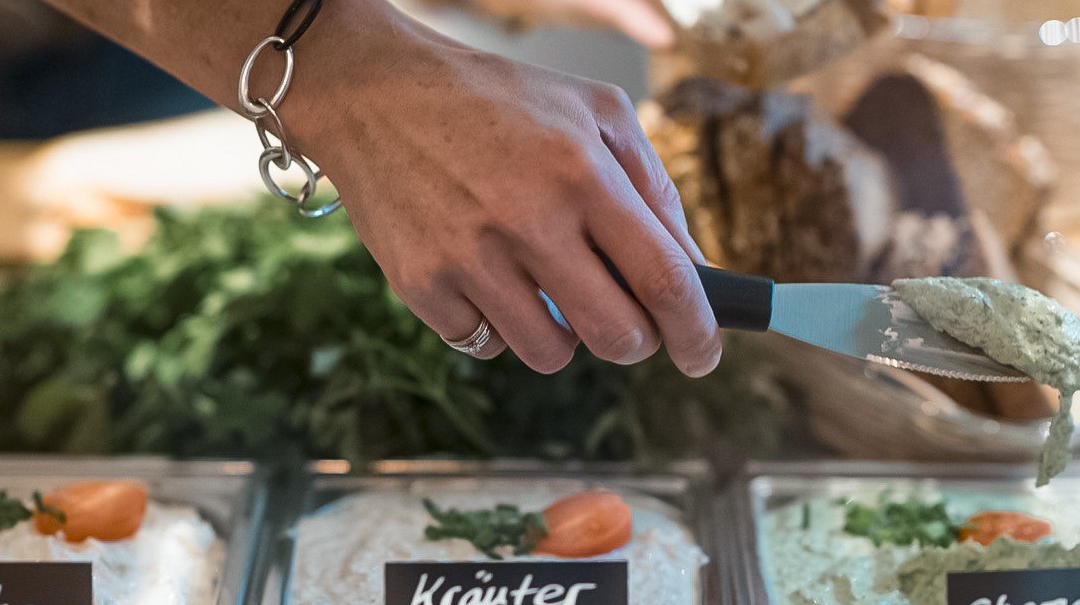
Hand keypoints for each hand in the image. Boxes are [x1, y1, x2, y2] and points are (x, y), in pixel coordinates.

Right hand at [297, 4, 719, 376]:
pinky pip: (485, 346)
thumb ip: (653, 185)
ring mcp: (469, 257)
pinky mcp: (420, 284)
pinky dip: (498, 327)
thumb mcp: (593, 110)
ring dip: (565, 336)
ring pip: (551, 354)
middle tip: (626, 323)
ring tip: (547, 288)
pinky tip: (489, 280)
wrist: (376, 93)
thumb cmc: (497, 101)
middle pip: (616, 335)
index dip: (696, 332)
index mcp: (583, 173)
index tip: (703, 355)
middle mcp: (528, 219)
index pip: (665, 280)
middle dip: (635, 342)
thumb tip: (695, 268)